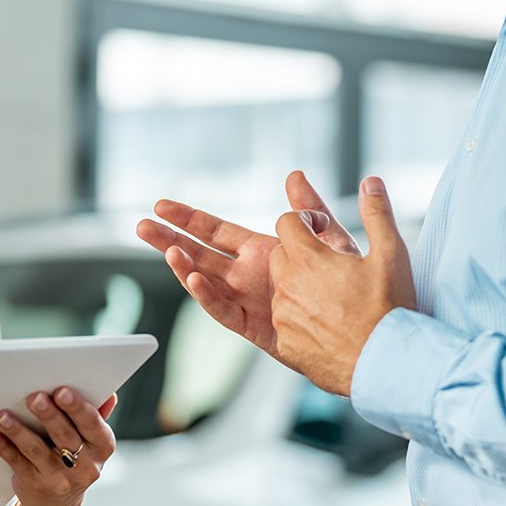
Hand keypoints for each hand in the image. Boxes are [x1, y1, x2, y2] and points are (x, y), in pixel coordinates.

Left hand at [0, 388, 118, 505]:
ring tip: (2, 415)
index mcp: (102, 448)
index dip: (78, 408)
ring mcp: (58, 478)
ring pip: (37, 450)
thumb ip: (96, 416)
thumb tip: (108, 395)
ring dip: (18, 430)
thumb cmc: (75, 460)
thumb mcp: (92, 442)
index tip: (62, 391)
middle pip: (65, 436)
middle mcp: (84, 466)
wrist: (57, 504)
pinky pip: (16, 462)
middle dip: (48, 415)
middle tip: (34, 397)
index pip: (93, 425)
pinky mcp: (34, 484)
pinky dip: (2, 446)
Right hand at [135, 170, 360, 353]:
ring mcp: (248, 301)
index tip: (161, 205)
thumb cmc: (350, 285)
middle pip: (199, 253)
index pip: (215, 231)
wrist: (364, 330)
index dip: (188, 218)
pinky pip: (225, 311)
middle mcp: (247, 276)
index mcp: (260, 252)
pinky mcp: (255, 327)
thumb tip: (294, 175)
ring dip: (184, 266)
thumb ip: (309, 210)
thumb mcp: (330, 238)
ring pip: (205, 282)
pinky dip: (208, 296)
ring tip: (167, 250)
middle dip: (170, 239)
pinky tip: (194, 278)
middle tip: (141, 226)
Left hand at [267, 175, 414, 395]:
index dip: (305, 220)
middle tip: (331, 264)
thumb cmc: (390, 308)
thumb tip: (370, 181)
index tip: (322, 228)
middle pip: (280, 254)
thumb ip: (377, 212)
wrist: (386, 363)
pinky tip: (328, 324)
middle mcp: (288, 285)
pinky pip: (284, 322)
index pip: (288, 222)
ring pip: (281, 288)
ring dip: (299, 285)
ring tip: (334, 297)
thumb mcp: (391, 253)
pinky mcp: (285, 344)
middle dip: (299, 252)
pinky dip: (300, 318)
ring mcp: (284, 316)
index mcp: (308, 258)